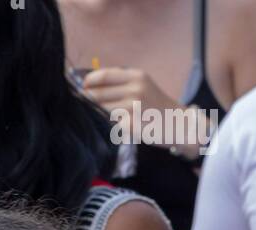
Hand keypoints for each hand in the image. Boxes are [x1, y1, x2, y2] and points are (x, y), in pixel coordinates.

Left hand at [83, 67, 211, 152]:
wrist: (178, 124)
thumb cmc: (155, 106)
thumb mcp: (142, 86)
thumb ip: (119, 84)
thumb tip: (88, 85)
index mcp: (136, 76)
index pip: (103, 76)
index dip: (87, 82)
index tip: (79, 87)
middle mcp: (135, 89)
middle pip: (98, 94)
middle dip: (85, 100)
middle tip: (77, 104)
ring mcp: (133, 108)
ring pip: (101, 111)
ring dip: (94, 114)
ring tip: (92, 117)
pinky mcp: (132, 126)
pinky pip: (110, 125)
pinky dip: (106, 126)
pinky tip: (109, 128)